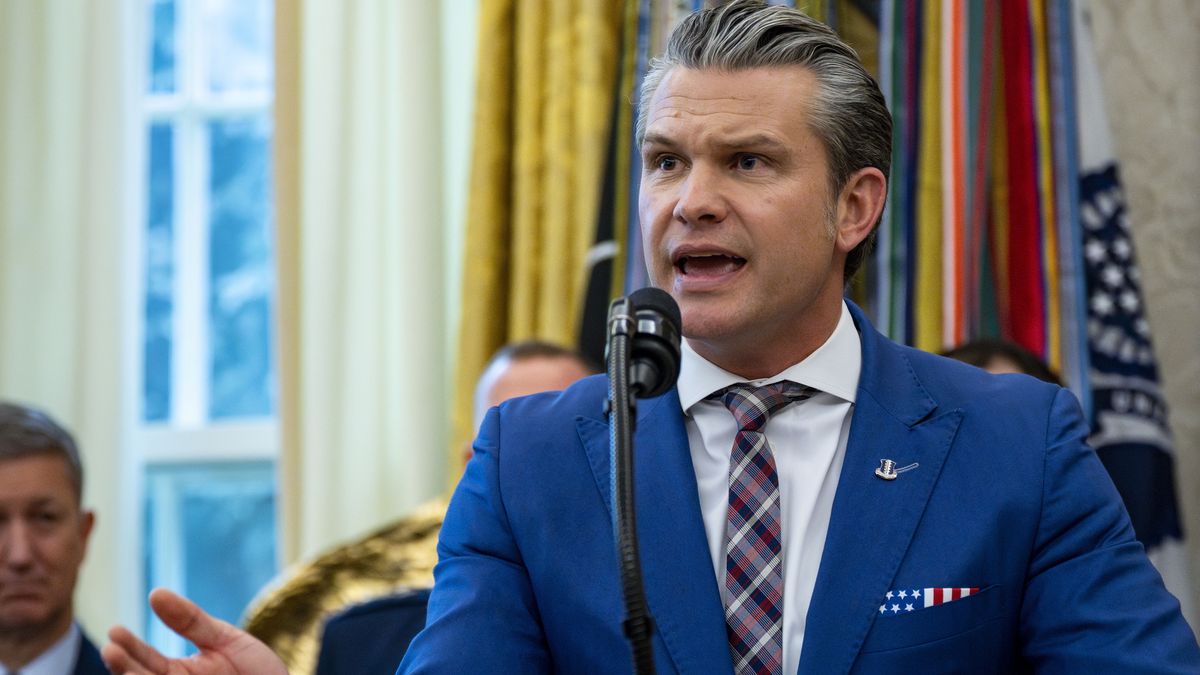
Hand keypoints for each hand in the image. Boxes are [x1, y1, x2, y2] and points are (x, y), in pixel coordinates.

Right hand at [102, 588, 287, 674]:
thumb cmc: (256, 670)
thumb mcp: (225, 640)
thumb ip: (191, 621)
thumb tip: (155, 593)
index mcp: (177, 673)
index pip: (145, 661)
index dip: (129, 648)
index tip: (115, 631)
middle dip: (124, 666)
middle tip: (112, 649)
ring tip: (123, 665)